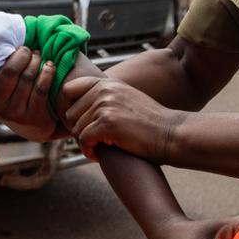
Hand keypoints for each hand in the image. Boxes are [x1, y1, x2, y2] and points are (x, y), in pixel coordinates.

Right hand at [0, 47, 57, 141]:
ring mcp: (13, 113)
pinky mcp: (32, 116)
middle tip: (26, 49)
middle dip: (21, 54)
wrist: (31, 126)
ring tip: (37, 55)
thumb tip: (1, 37)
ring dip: (35, 61)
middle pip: (9, 72)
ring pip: (28, 77)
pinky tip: (48, 65)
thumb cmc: (10, 95)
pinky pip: (41, 88)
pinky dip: (47, 72)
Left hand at [62, 74, 182, 161]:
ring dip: (84, 143)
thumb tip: (75, 106)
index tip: (76, 123)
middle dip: (78, 130)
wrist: (172, 134)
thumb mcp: (125, 99)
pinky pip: (84, 140)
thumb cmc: (149, 123)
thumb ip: (104, 97)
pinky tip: (98, 156)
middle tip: (90, 141)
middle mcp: (104, 91)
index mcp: (107, 83)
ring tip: (97, 149)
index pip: (69, 89)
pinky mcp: (107, 124)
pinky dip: (88, 151)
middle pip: (70, 113)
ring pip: (76, 128)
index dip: (67, 107)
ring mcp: (105, 106)